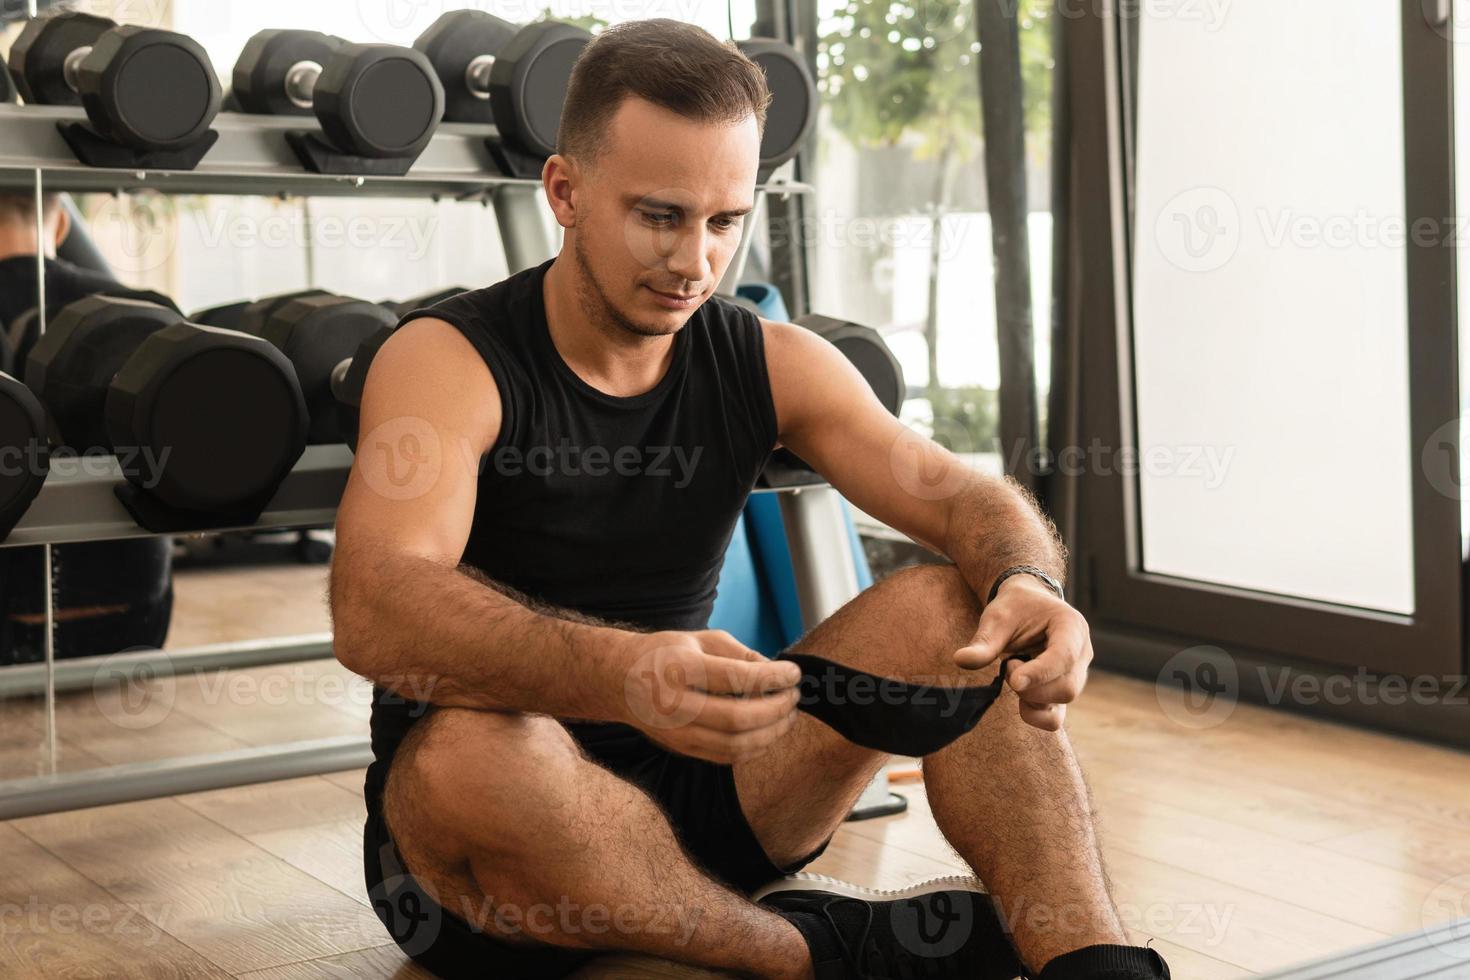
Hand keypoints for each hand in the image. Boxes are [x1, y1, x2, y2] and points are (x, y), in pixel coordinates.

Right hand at [615, 629, 802, 763]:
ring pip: (735, 745)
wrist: (621, 681)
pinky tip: (767, 732)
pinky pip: (726, 757)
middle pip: (738, 718)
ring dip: (771, 732)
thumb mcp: (699, 639)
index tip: (793, 672)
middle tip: (794, 696)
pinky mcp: (681, 749)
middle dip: (776, 709)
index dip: (773, 677)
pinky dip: (754, 748)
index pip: (737, 677)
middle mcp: (676, 705)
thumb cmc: (666, 654)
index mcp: (680, 669)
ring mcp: (677, 733)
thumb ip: (739, 654)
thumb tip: (775, 672)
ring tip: (787, 715)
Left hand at [953, 576, 1092, 730]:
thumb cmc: (1014, 608)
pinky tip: (1019, 689)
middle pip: (1067, 688)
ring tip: (1013, 672)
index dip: (1040, 673)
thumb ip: (984, 641)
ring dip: (1030, 698)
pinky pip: (1055, 717)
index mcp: (1071, 626)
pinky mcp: (1064, 691)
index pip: (1064, 657)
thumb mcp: (997, 617)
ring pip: (1062, 704)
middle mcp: (1082, 653)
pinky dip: (1033, 712)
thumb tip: (960, 660)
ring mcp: (1077, 674)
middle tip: (1008, 666)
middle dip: (1031, 688)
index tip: (1013, 681)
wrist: (1028, 607)